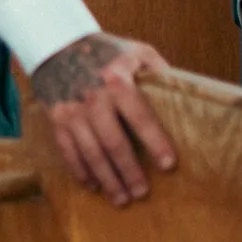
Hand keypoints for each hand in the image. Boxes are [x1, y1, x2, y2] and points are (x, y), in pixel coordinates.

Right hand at [29, 33, 177, 204]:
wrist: (56, 42)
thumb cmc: (105, 51)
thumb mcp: (136, 52)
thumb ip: (159, 72)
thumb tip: (186, 97)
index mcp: (117, 80)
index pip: (140, 116)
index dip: (156, 142)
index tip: (169, 165)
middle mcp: (93, 98)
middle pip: (114, 142)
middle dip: (130, 171)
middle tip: (143, 192)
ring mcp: (72, 110)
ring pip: (91, 152)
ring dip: (107, 178)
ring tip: (122, 199)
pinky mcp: (56, 118)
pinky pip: (68, 150)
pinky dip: (80, 170)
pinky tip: (93, 185)